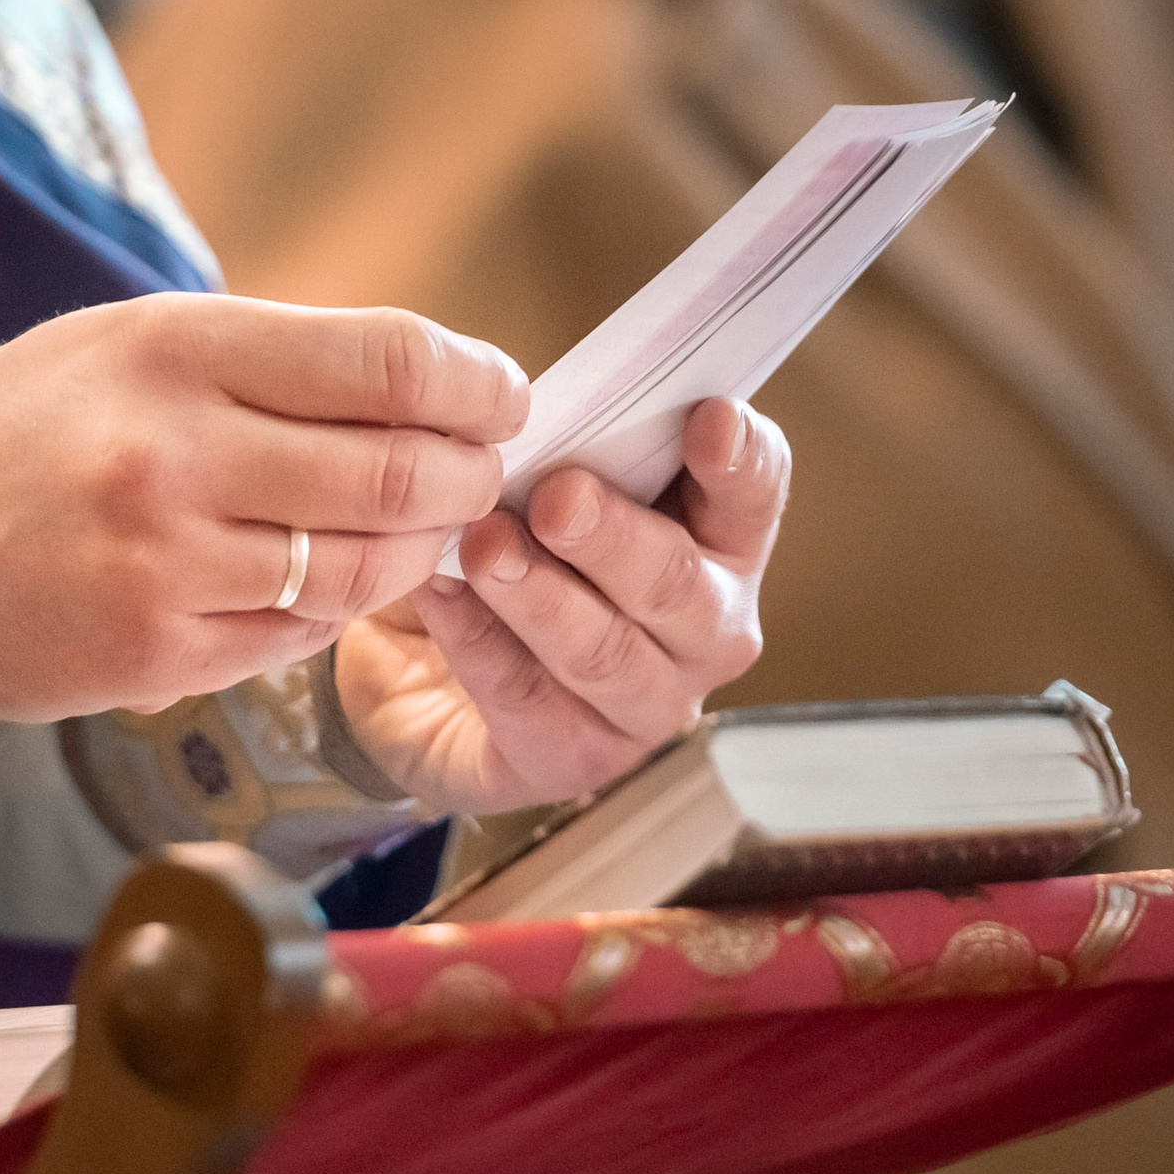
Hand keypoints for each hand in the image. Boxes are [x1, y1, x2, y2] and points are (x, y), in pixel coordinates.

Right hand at [0, 294, 524, 718]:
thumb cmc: (23, 425)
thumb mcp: (135, 344)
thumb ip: (275, 363)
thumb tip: (430, 387)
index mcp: (176, 349)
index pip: (385, 358)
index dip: (474, 382)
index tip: (502, 397)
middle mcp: (174, 454)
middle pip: (399, 470)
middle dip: (471, 476)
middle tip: (484, 475)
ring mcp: (164, 566)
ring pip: (362, 570)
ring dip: (419, 554)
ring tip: (424, 534)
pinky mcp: (154, 656)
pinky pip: (297, 639)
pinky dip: (337, 612)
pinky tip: (335, 585)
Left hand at [335, 397, 789, 814]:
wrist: (420, 668)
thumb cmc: (510, 549)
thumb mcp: (535, 482)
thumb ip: (562, 449)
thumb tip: (526, 416)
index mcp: (718, 542)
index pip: (753, 494)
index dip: (738, 458)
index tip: (706, 417)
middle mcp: (705, 631)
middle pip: (680, 586)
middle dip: (617, 538)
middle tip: (557, 496)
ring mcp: (648, 704)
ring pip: (606, 653)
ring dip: (542, 596)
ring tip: (484, 547)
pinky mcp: (574, 758)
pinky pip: (528, 698)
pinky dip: (479, 639)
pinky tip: (440, 593)